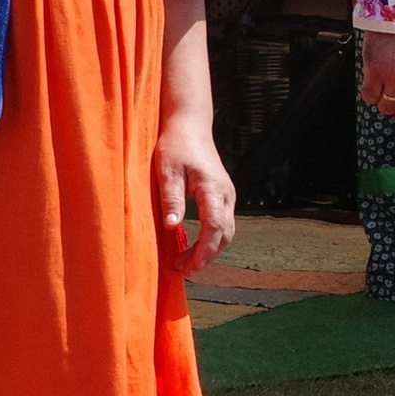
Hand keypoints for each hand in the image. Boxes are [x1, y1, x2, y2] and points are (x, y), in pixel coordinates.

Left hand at [155, 107, 235, 275]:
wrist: (190, 126)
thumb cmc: (176, 146)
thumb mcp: (167, 171)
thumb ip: (171, 199)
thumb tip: (172, 228)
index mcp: (213, 189)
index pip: (215, 226)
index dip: (204, 249)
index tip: (192, 266)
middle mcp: (226, 194)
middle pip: (225, 233)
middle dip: (207, 255)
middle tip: (183, 270)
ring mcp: (227, 194)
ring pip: (226, 230)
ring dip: (209, 249)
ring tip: (185, 262)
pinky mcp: (222, 194)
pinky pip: (222, 222)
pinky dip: (210, 238)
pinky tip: (191, 244)